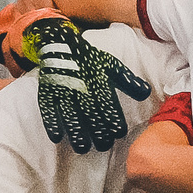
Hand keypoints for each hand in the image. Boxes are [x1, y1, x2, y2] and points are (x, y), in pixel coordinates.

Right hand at [27, 18, 139, 152]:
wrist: (60, 43)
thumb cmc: (90, 59)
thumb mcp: (111, 66)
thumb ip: (128, 81)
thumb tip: (146, 93)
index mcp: (97, 79)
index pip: (107, 102)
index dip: (113, 118)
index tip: (119, 133)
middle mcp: (79, 85)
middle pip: (88, 111)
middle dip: (97, 130)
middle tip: (103, 146)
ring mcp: (61, 89)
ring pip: (68, 113)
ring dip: (75, 131)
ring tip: (82, 148)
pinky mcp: (46, 90)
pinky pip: (47, 108)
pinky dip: (51, 122)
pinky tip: (57, 138)